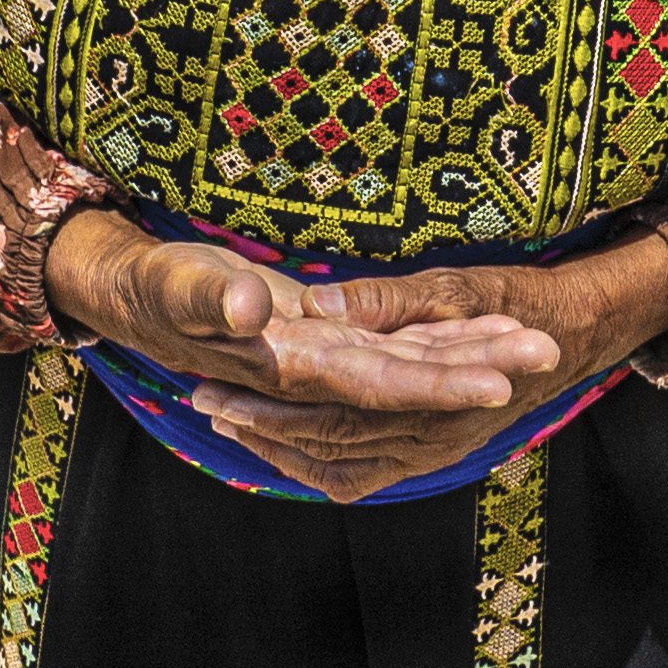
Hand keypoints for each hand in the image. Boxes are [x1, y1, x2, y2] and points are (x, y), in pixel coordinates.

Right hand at [42, 215, 556, 469]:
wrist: (122, 295)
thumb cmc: (146, 283)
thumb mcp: (171, 281)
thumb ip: (208, 298)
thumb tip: (254, 315)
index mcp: (286, 367)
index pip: (378, 386)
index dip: (439, 383)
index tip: (502, 376)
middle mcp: (312, 374)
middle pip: (409, 382)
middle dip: (474, 366)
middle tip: (546, 344)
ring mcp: (318, 361)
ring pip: (407, 369)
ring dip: (465, 356)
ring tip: (530, 334)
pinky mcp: (319, 341)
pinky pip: (388, 356)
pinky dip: (431, 351)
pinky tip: (468, 343)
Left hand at [186, 235, 667, 504]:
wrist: (581, 332)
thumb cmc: (521, 298)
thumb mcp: (457, 286)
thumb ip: (387, 301)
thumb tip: (317, 305)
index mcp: (432, 401)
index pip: (332, 412)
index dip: (269, 403)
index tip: (216, 380)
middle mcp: (429, 441)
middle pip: (326, 445)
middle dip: (259, 425)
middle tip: (201, 397)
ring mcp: (432, 453)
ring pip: (340, 467)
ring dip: (280, 446)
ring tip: (226, 419)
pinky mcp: (433, 451)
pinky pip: (366, 473)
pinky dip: (320, 463)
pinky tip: (288, 443)